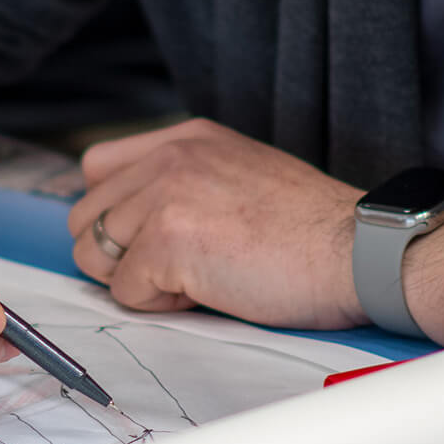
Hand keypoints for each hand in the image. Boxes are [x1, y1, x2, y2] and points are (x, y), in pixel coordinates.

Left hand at [66, 118, 365, 329]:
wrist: (358, 251)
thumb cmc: (311, 229)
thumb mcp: (239, 173)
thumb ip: (183, 182)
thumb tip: (130, 222)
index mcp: (184, 138)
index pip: (97, 170)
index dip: (116, 214)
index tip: (152, 238)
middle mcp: (168, 157)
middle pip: (85, 216)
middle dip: (119, 253)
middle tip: (178, 267)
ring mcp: (164, 195)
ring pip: (94, 254)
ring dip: (137, 279)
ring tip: (195, 279)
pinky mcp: (167, 240)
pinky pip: (124, 291)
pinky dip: (161, 306)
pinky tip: (209, 292)